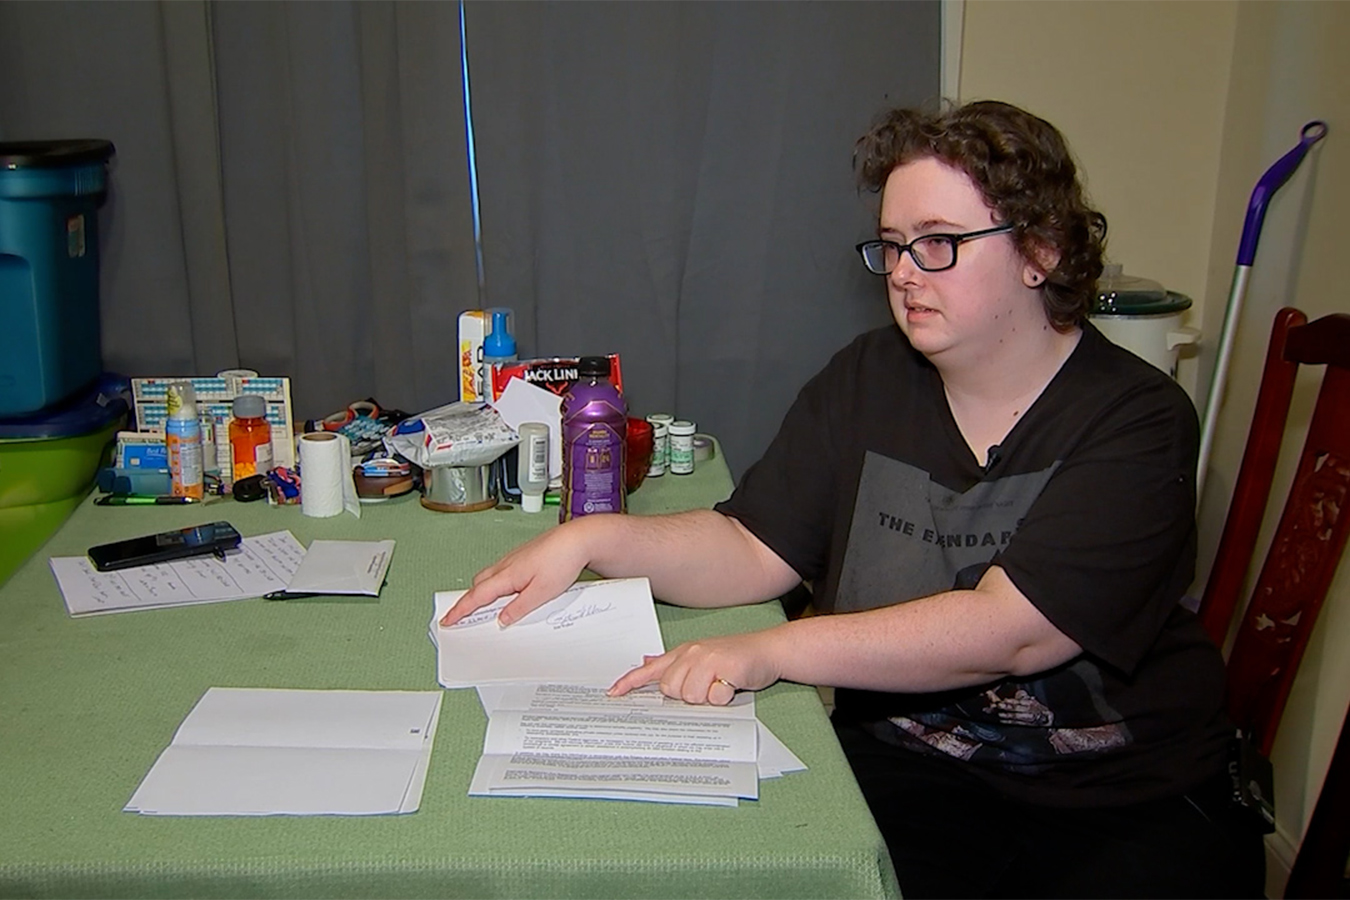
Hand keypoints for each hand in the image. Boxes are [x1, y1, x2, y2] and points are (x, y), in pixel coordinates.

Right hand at [438, 523, 592, 627]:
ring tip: (483, 608)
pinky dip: (496, 584)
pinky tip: (507, 592)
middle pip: (478, 585)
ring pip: (489, 577)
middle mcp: (506, 564)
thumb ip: (519, 608)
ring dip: (482, 592)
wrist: (578, 539)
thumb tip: (502, 619)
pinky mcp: (523, 556)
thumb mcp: (542, 592)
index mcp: (507, 575)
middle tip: (461, 616)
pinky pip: (502, 572)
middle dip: (468, 601)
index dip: (460, 610)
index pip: (476, 596)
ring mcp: (514, 558)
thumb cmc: (562, 560)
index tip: (448, 619)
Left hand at [608, 630, 783, 704]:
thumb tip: (648, 663)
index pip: (651, 669)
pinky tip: (731, 686)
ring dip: (706, 698)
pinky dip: (723, 697)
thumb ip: (677, 666)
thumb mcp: (702, 658)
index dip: (630, 682)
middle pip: (670, 689)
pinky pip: (714, 696)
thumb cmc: (735, 659)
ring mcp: (708, 659)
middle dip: (686, 697)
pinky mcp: (726, 668)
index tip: (612, 694)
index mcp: (683, 653)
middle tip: (708, 687)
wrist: (767, 650)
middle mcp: (692, 653)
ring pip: (690, 696)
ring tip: (720, 686)